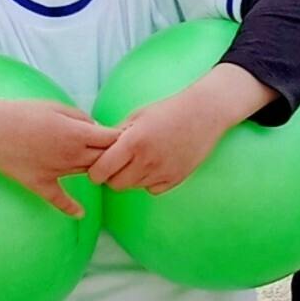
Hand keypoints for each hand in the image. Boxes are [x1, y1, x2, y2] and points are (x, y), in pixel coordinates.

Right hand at [0, 98, 114, 215]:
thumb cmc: (23, 113)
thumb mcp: (57, 106)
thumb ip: (81, 118)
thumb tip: (96, 128)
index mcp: (78, 134)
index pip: (112, 139)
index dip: (120, 137)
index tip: (123, 135)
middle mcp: (72, 156)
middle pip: (105, 159)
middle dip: (115, 155)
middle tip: (120, 153)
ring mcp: (58, 172)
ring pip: (88, 174)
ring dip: (98, 172)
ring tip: (104, 169)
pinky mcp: (40, 184)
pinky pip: (59, 200)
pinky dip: (70, 208)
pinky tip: (80, 213)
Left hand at [90, 66, 266, 194]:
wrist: (204, 113)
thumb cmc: (168, 111)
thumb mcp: (136, 116)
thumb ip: (116, 135)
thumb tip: (97, 150)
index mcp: (133, 142)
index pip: (100, 171)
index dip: (95, 171)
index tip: (98, 166)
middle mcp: (147, 160)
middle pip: (115, 184)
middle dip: (111, 177)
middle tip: (117, 164)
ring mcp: (163, 171)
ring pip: (133, 187)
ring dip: (131, 177)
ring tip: (139, 159)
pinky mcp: (176, 178)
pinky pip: (152, 189)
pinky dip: (149, 181)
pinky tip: (155, 165)